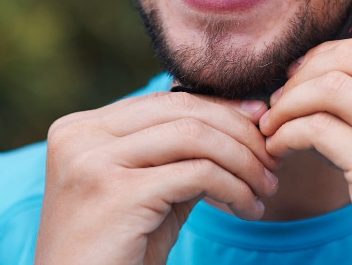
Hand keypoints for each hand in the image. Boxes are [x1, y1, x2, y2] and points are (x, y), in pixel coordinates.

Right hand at [35, 91, 278, 264]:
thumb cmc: (118, 252)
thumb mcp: (148, 191)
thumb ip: (177, 154)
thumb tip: (240, 118)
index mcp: (81, 128)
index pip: (165, 101)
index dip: (220, 108)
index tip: (261, 123)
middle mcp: (80, 136)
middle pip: (181, 111)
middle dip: (238, 132)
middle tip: (271, 160)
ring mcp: (93, 162)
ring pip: (194, 137)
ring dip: (242, 161)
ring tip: (265, 187)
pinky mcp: (116, 194)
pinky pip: (197, 174)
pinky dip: (233, 187)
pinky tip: (248, 208)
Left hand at [259, 35, 351, 263]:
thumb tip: (328, 69)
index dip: (331, 56)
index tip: (302, 76)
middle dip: (305, 72)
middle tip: (280, 96)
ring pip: (331, 88)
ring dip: (288, 102)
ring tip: (272, 123)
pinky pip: (317, 130)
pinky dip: (287, 133)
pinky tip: (279, 147)